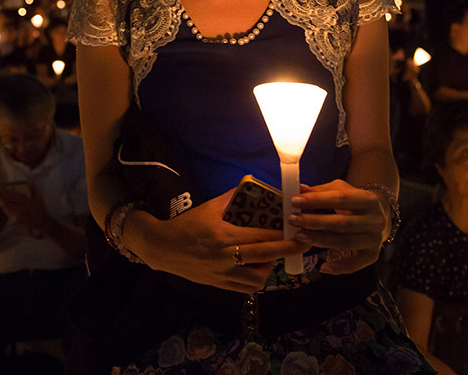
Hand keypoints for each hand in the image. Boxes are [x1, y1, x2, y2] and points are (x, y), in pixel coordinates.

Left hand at [0, 183, 47, 229]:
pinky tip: (0, 202)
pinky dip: (2, 206)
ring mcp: (17, 216)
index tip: (0, 186)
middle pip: (7, 202)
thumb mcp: (39, 197)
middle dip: (0, 196)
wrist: (39, 222)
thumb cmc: (40, 208)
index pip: (13, 196)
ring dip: (0, 201)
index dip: (5, 191)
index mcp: (26, 203)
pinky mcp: (14, 220)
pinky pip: (6, 212)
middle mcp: (21, 210)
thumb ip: (33, 188)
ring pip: (5, 207)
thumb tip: (29, 180)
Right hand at [126, 188, 308, 293]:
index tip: (296, 227)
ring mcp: (223, 275)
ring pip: (257, 278)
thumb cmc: (187, 226)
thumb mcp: (208, 208)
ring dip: (269, 267)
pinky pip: (246, 287)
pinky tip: (258, 268)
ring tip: (273, 255)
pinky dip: (256, 278)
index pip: (259, 235)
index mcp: (223, 236)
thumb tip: (250, 181)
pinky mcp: (220, 285)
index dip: (280, 232)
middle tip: (304, 242)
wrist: (163, 248)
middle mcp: (226, 258)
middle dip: (287, 249)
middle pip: (264, 256)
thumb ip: (231, 197)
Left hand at [290, 180, 389, 274]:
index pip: (341, 198)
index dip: (317, 200)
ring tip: (299, 237)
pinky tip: (323, 266)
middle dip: (315, 222)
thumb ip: (319, 191)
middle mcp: (375, 220)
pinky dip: (340, 267)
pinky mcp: (373, 254)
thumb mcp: (340, 190)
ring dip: (320, 241)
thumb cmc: (353, 201)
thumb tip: (298, 189)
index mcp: (369, 199)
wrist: (379, 215)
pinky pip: (356, 264)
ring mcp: (375, 239)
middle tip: (293, 220)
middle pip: (342, 223)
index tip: (295, 201)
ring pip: (345, 243)